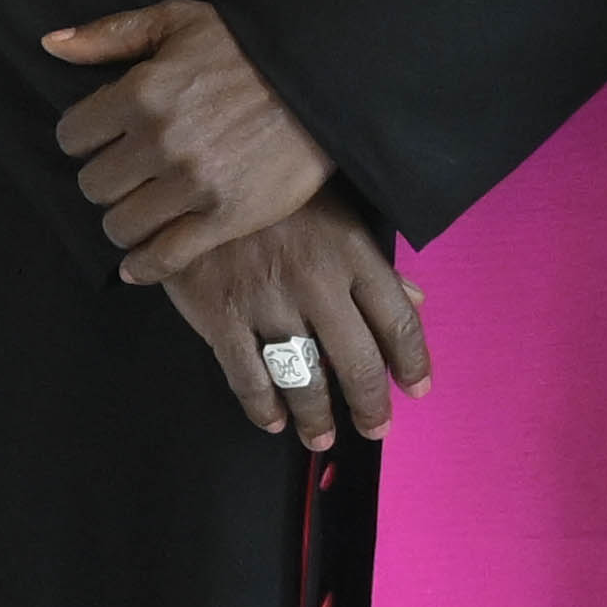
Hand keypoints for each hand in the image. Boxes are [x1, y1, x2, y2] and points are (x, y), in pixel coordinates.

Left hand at [44, 0, 336, 283]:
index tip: (101, 141)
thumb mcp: (177, 20)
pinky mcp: (225, 217)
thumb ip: (110, 34)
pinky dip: (145, 266)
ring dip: (124, 221)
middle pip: (93, 185)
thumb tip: (50, 45)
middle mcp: (160, 141)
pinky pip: (164, 257)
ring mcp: (192, 183)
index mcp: (140, 92)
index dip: (82, 140)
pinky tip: (139, 263)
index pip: (71, 137)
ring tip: (139, 210)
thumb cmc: (243, 45)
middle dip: (105, 181)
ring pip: (120, 225)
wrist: (321, 77)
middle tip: (126, 176)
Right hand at [155, 197, 429, 447]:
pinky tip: (273, 419)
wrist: (190, 171)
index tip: (416, 389)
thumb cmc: (270, 189)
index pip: (397, 320)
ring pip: (303, 378)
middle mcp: (316, 280)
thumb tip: (414, 300)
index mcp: (351, 250)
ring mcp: (266, 300)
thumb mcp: (332, 208)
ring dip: (317, 416)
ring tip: (321, 436)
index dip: (412, 362)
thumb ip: (371, 260)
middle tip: (375, 428)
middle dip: (370, 405)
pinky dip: (262, 406)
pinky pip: (247, 376)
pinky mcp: (220, 313)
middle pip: (357, 362)